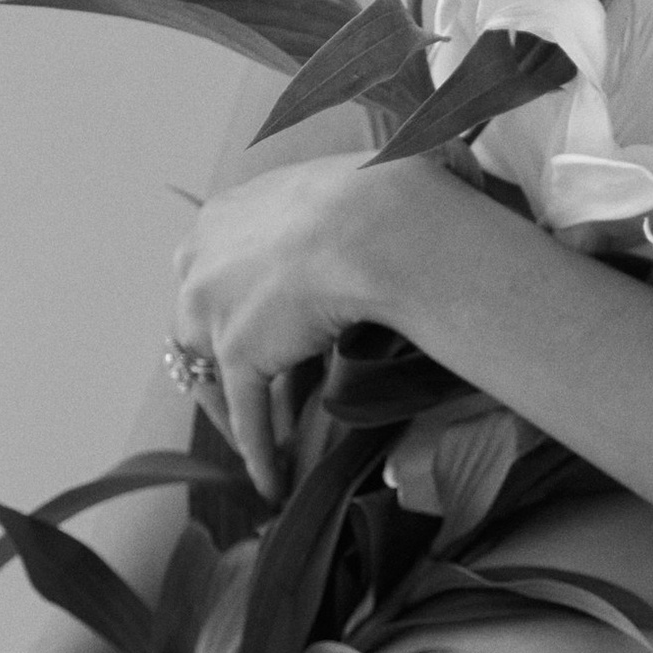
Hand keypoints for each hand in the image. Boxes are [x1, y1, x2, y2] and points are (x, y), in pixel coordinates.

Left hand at [171, 151, 444, 498]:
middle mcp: (202, 257)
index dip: (244, 308)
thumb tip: (452, 170)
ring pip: (214, 375)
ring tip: (274, 440)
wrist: (381, 222)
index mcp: (226, 212)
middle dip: (231, 362)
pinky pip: (245, 415)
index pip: (219, 271)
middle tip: (266, 393)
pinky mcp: (237, 354)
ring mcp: (213, 308)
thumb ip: (375, 185)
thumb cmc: (391, 190)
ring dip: (243, 411)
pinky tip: (274, 481)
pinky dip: (259, 452)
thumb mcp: (368, 175)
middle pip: (200, 324)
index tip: (271, 332)